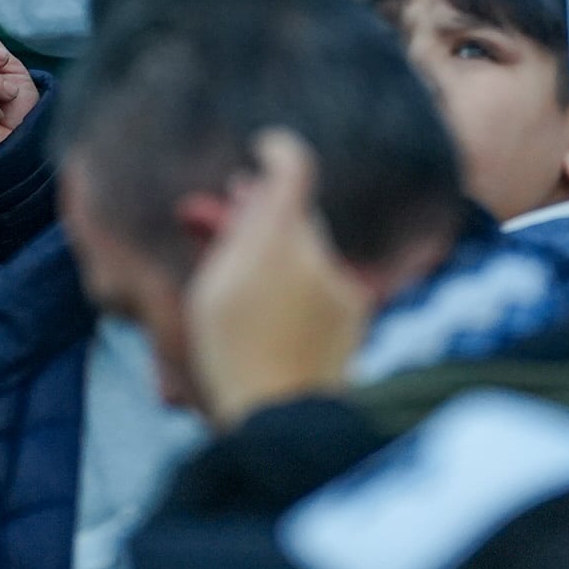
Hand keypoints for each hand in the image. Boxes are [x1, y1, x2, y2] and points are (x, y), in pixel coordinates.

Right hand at [185, 130, 368, 424]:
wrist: (282, 420)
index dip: (279, 151)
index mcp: (278, 238)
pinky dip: (299, 284)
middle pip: (295, 215)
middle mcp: (317, 253)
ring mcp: (341, 284)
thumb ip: (235, 233)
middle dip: (261, 212)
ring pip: (306, 250)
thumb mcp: (213, 288)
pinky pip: (323, 283)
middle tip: (225, 210)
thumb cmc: (231, 357)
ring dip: (277, 251)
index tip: (263, 148)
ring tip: (239, 273)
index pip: (294, 167)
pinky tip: (271, 307)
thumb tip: (254, 195)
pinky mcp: (355, 313)